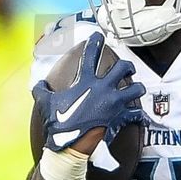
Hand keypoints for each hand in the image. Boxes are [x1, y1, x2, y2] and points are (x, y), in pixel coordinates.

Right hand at [32, 35, 147, 150]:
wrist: (72, 145)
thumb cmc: (59, 124)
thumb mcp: (45, 103)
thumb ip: (42, 89)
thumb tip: (39, 83)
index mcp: (86, 81)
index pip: (91, 55)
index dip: (95, 42)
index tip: (99, 35)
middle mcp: (104, 89)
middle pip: (123, 68)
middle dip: (128, 65)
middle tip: (128, 67)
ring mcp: (115, 103)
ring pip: (136, 88)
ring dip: (138, 87)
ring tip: (137, 88)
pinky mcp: (121, 118)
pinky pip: (137, 114)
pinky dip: (140, 115)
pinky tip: (141, 116)